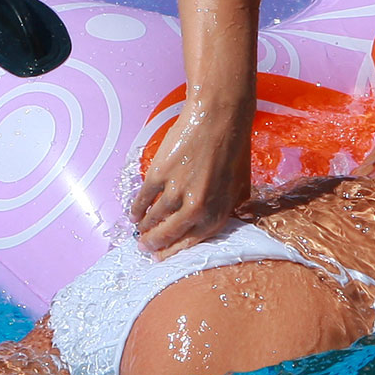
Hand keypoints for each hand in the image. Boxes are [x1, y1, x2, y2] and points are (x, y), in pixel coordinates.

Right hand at [130, 100, 253, 257]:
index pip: (189, 244)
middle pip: (167, 235)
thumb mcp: (239, 187)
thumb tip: (219, 223)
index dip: (172, 252)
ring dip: (144, 226)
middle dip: (153, 244)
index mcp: (216, 214)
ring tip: (140, 230)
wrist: (219, 118)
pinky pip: (143, 198)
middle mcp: (196, 208)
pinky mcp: (159, 174)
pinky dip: (136, 208)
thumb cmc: (234, 150)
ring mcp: (175, 191)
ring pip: (153, 218)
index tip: (161, 256)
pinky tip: (134, 213)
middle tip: (144, 246)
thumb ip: (229, 209)